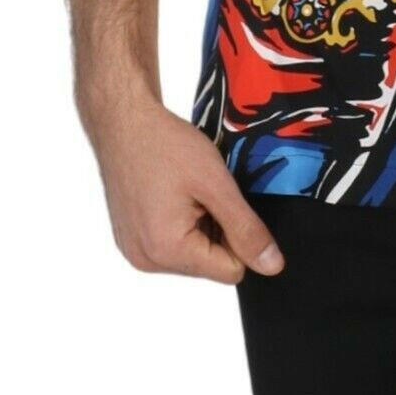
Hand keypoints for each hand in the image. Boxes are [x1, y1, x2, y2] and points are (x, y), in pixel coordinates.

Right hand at [87, 92, 284, 284]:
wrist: (124, 123)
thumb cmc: (164, 145)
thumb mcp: (216, 184)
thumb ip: (246, 228)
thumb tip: (272, 266)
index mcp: (166, 251)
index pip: (230, 271)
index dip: (242, 238)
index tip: (230, 203)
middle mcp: (146, 260)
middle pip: (210, 264)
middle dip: (219, 230)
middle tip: (206, 192)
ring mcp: (135, 250)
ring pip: (193, 253)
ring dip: (202, 225)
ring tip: (190, 190)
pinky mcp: (131, 239)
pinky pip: (172, 244)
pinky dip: (183, 222)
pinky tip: (176, 194)